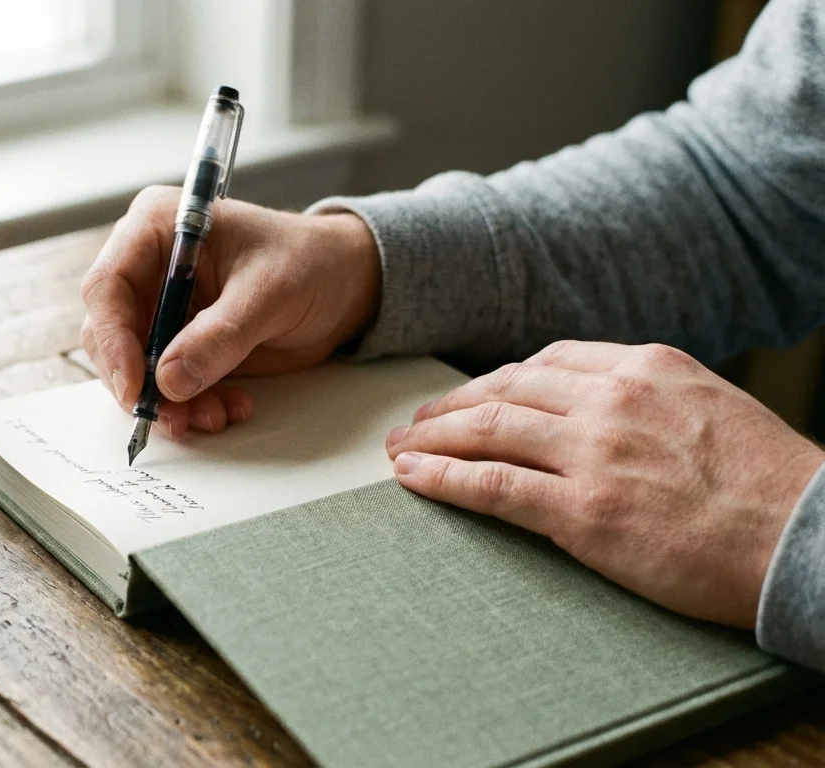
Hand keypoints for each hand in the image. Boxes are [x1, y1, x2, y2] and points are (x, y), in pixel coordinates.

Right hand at [80, 186, 380, 437]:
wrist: (344, 284)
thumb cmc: (309, 263)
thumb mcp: (269, 294)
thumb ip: (219, 336)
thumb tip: (170, 380)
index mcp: (159, 228)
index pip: (108, 285)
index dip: (113, 339)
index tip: (136, 385)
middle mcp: (149, 266)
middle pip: (109, 332)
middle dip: (139, 381)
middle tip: (172, 417)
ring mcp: (163, 306)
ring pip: (135, 365)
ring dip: (168, 401)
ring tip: (214, 417)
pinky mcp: (180, 341)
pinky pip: (165, 382)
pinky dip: (189, 404)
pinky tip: (228, 409)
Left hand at [385, 340, 824, 628]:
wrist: (806, 539)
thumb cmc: (769, 485)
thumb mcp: (709, 408)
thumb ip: (648, 399)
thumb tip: (599, 408)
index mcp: (645, 367)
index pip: (545, 362)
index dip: (495, 381)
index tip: (470, 397)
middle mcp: (612, 398)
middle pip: (505, 390)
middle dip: (451, 406)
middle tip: (416, 423)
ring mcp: (594, 452)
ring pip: (488, 429)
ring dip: (432, 439)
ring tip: (400, 449)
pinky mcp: (584, 510)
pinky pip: (492, 485)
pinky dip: (443, 478)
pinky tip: (413, 478)